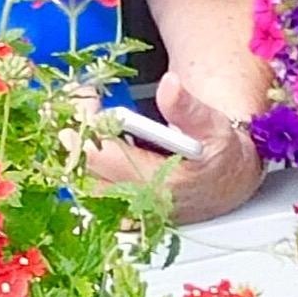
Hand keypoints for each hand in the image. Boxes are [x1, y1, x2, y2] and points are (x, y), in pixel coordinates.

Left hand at [86, 70, 264, 224]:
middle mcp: (136, 205)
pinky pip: (86, 186)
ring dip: (71, 146)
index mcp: (157, 186)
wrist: (226, 182)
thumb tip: (170, 85)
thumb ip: (188, 108)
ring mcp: (124, 211)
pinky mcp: (117, 210)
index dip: (86, 124)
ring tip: (74, 111)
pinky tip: (82, 135)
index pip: (103, 158)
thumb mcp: (212, 125)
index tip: (86, 93)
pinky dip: (78, 160)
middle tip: (77, 96)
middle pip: (82, 170)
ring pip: (80, 180)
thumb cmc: (217, 153)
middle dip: (72, 129)